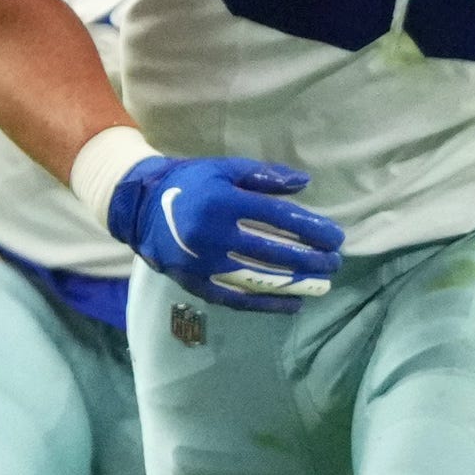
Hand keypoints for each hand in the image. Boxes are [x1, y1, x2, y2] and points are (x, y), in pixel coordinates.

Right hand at [105, 154, 343, 308]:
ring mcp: (203, 263)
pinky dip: (267, 304)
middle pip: (274, 252)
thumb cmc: (190, 183)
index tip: (336, 238)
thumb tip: (305, 183)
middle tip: (335, 262)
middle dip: (311, 259)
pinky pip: (236, 299)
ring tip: (323, 284)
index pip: (280, 219)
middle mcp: (213, 235)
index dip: (313, 230)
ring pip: (259, 279)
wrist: (137, 206)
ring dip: (296, 284)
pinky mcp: (195, 283)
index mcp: (223, 202)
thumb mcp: (224, 169)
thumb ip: (264, 176)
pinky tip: (293, 305)